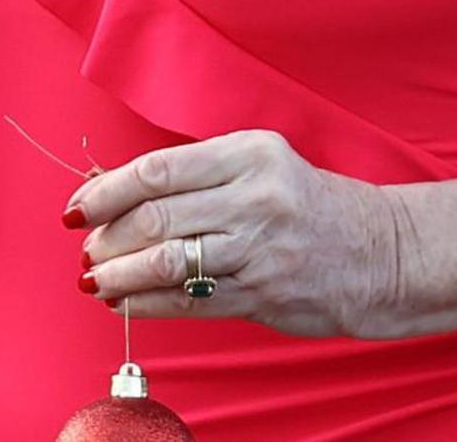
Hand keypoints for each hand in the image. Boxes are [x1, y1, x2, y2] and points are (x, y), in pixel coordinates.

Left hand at [73, 130, 415, 337]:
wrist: (378, 252)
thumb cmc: (304, 202)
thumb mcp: (259, 164)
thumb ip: (196, 174)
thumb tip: (112, 189)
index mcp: (248, 153)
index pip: (158, 170)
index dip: (107, 191)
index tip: (78, 207)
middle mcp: (255, 198)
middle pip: (157, 217)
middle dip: (108, 237)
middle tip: (87, 248)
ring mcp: (260, 250)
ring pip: (168, 262)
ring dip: (119, 274)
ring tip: (95, 279)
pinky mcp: (263, 294)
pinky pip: (190, 302)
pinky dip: (146, 304)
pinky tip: (123, 302)